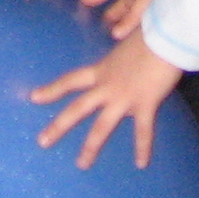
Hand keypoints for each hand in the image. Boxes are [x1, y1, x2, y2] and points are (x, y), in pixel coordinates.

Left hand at [31, 29, 185, 169]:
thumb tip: (123, 45)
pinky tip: (142, 164)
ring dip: (91, 147)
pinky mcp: (144, 104)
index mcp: (101, 69)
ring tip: (81, 164)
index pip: (70, 80)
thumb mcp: (125, 41)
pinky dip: (143, 148)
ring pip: (101, 127)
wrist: (165, 36)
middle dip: (59, 126)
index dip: (52, 89)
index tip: (34, 97)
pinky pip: (142, 131)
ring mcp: (123, 97)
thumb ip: (121, 53)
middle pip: (77, 108)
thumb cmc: (148, 33)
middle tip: (42, 142)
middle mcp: (107, 86)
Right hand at [81, 0, 179, 40]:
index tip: (82, 5)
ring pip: (137, 15)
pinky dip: (146, 33)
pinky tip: (146, 47)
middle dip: (112, 17)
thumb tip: (115, 35)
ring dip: (129, 27)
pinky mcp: (170, 10)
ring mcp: (158, 0)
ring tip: (121, 46)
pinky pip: (152, 22)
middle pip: (122, 4)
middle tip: (102, 36)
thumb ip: (132, 15)